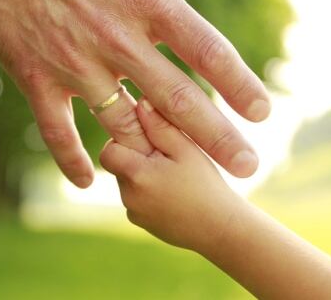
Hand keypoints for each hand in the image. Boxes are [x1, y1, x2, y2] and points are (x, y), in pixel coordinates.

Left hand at [100, 98, 238, 251]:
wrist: (221, 230)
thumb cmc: (207, 186)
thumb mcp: (186, 149)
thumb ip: (160, 125)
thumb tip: (140, 101)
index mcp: (136, 174)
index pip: (109, 150)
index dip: (125, 140)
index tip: (150, 139)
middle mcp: (128, 196)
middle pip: (119, 164)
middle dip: (137, 155)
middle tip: (168, 156)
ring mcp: (133, 212)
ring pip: (128, 181)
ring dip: (144, 173)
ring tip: (176, 176)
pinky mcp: (141, 223)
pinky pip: (137, 199)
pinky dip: (150, 192)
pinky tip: (175, 193)